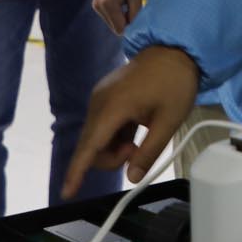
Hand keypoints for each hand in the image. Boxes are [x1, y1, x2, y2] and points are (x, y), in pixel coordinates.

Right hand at [63, 45, 199, 197]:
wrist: (175, 49)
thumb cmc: (175, 83)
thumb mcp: (169, 121)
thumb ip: (149, 152)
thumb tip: (133, 178)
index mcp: (113, 107)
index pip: (90, 146)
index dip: (77, 171)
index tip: (67, 193)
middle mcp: (98, 102)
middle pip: (91, 146)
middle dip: (111, 158)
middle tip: (139, 151)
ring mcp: (100, 98)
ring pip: (96, 138)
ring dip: (114, 148)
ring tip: (141, 138)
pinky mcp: (105, 96)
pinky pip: (102, 126)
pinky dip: (114, 136)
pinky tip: (135, 130)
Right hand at [92, 0, 144, 34]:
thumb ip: (135, 11)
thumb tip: (133, 28)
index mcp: (107, 4)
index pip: (120, 28)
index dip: (131, 24)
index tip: (137, 13)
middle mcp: (98, 7)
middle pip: (115, 27)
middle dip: (126, 20)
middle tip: (132, 4)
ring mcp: (95, 6)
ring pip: (112, 22)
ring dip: (122, 16)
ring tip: (127, 0)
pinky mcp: (96, 4)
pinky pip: (110, 16)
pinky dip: (117, 12)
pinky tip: (122, 0)